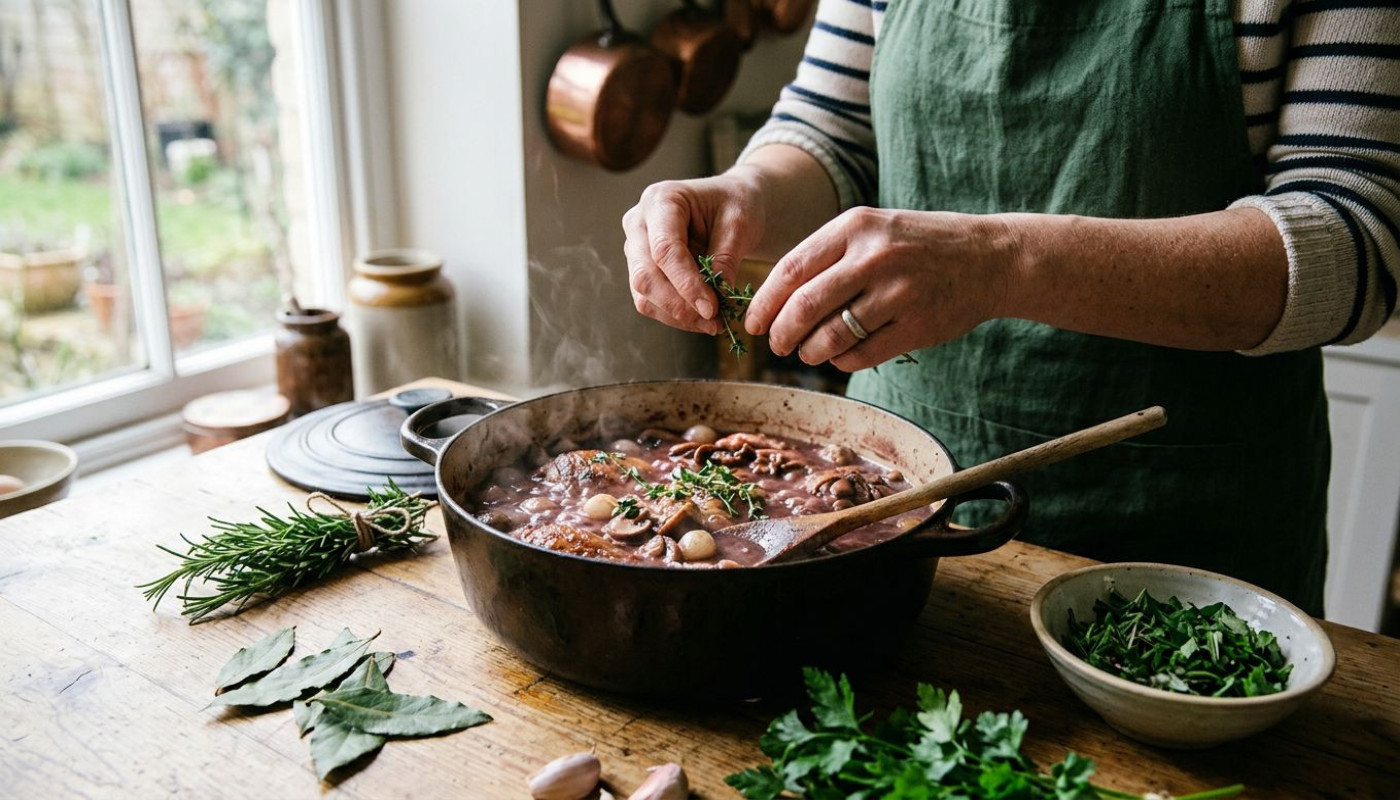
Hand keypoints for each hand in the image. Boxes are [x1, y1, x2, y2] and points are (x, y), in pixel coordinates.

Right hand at [622, 170, 765, 334]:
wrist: (729, 205)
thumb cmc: (735, 205)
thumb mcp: (739, 224)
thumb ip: (725, 258)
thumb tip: (717, 297)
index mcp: (660, 200)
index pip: (665, 249)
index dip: (686, 284)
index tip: (712, 309)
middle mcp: (639, 223)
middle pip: (645, 274)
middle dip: (679, 305)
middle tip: (714, 323)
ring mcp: (635, 248)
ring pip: (643, 293)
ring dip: (677, 316)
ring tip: (713, 324)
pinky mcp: (641, 269)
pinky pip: (649, 301)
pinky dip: (675, 316)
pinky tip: (702, 320)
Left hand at [745, 207, 1014, 371]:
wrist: (989, 257)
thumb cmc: (919, 245)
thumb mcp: (874, 230)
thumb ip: (829, 256)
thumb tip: (777, 300)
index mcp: (856, 226)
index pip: (792, 269)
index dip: (765, 302)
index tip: (752, 323)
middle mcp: (875, 256)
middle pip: (805, 306)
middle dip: (782, 333)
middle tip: (776, 345)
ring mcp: (899, 292)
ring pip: (832, 336)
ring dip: (811, 352)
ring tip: (808, 353)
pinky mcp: (917, 326)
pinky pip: (863, 355)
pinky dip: (843, 361)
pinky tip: (842, 357)